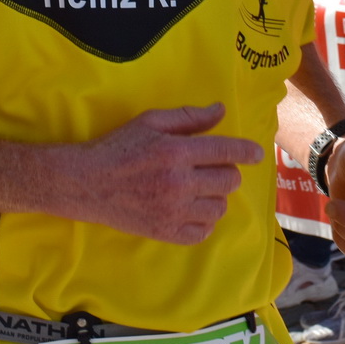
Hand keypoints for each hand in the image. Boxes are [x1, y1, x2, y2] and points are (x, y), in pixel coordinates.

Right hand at [68, 104, 264, 244]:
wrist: (87, 183)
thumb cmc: (119, 147)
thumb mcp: (150, 122)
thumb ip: (189, 117)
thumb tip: (221, 111)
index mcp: (176, 152)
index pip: (226, 151)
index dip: (247, 152)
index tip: (257, 154)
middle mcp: (179, 183)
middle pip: (228, 181)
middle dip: (227, 172)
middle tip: (212, 168)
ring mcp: (173, 211)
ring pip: (219, 207)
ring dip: (216, 196)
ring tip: (200, 189)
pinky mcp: (165, 232)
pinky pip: (203, 232)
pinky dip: (204, 221)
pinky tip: (193, 209)